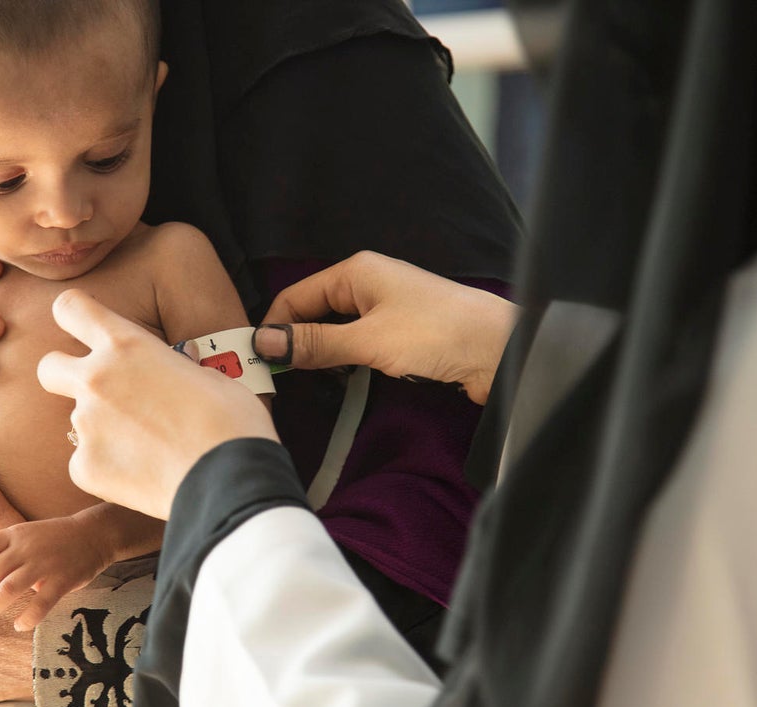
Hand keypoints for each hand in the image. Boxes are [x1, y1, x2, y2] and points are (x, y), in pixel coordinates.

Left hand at [0, 444, 123, 631]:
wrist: (94, 534)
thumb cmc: (53, 539)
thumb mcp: (24, 534)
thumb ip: (1, 551)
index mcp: (14, 534)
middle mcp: (26, 548)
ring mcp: (44, 564)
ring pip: (9, 589)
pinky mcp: (63, 580)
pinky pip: (40, 604)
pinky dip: (27, 618)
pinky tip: (20, 625)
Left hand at [38, 290, 277, 518]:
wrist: (229, 480)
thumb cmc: (231, 422)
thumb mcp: (208, 377)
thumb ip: (174, 368)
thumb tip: (175, 369)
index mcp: (127, 345)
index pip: (71, 309)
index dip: (74, 316)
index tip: (83, 328)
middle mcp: (95, 379)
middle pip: (48, 366)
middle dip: (63, 375)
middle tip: (98, 393)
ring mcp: (85, 425)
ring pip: (78, 423)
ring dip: (102, 431)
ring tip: (148, 449)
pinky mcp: (84, 468)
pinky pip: (85, 463)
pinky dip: (108, 469)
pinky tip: (143, 476)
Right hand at [254, 251, 518, 404]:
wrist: (499, 350)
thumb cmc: (435, 334)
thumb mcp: (367, 341)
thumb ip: (315, 343)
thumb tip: (264, 342)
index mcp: (355, 272)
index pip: (295, 296)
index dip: (274, 328)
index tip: (257, 363)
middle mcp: (368, 284)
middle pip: (314, 313)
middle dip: (295, 343)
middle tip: (278, 381)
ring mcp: (386, 308)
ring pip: (336, 331)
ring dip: (321, 355)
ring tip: (307, 384)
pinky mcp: (401, 333)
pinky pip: (359, 343)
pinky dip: (345, 361)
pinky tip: (341, 381)